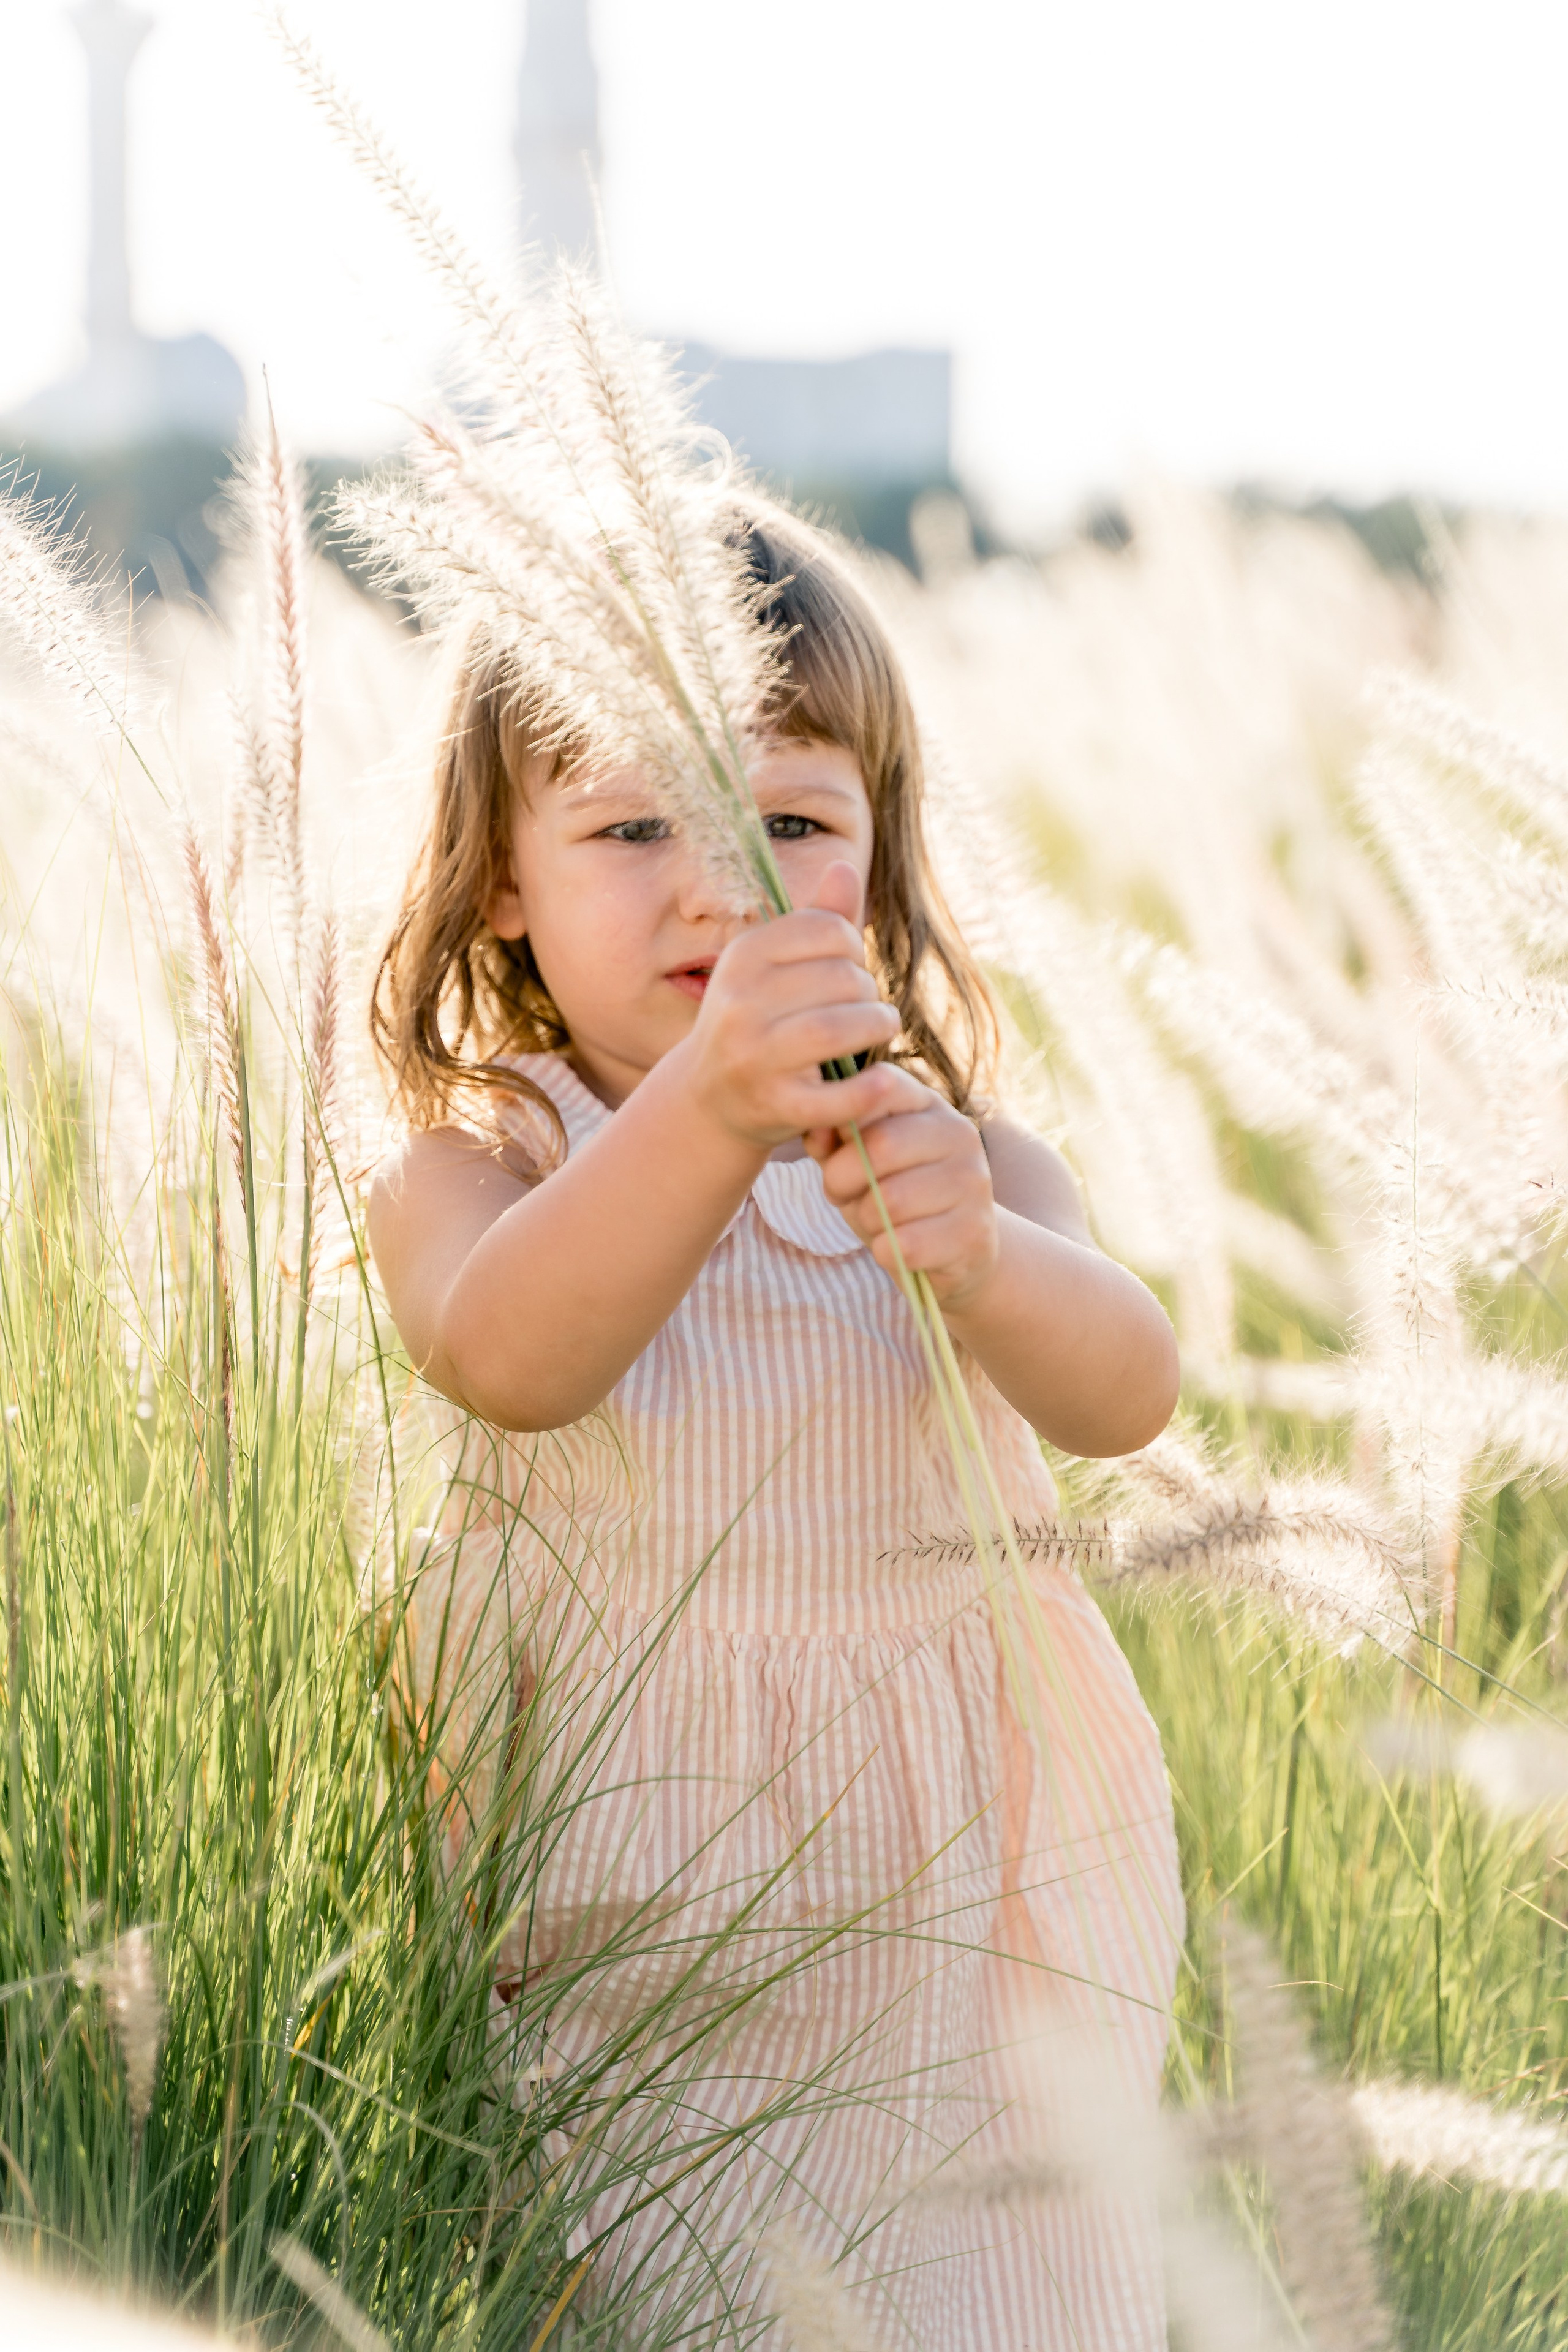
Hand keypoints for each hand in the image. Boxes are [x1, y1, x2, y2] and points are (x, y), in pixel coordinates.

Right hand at [678, 863, 900, 1149]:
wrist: (710, 1099)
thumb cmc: (758, 1019)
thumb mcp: (776, 965)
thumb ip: (818, 920)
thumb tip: (845, 867)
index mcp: (742, 956)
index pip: (829, 930)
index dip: (854, 947)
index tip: (850, 969)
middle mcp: (740, 1003)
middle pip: (843, 979)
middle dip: (868, 991)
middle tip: (867, 1007)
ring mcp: (754, 1057)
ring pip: (844, 1028)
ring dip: (877, 1027)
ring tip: (878, 1030)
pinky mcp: (775, 1106)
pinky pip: (841, 1095)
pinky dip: (873, 1088)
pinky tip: (883, 1079)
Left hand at [805, 1066, 999, 1311]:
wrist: (956, 1253)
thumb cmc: (896, 1199)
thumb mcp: (857, 1164)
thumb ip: (832, 1142)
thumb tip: (815, 1130)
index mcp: (928, 1105)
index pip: (884, 1083)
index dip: (844, 1118)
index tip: (835, 1150)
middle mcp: (959, 1133)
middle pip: (881, 1145)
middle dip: (842, 1178)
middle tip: (839, 1194)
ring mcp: (973, 1181)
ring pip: (891, 1200)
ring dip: (866, 1219)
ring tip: (875, 1222)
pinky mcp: (975, 1232)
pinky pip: (906, 1244)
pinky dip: (886, 1252)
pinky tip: (896, 1249)